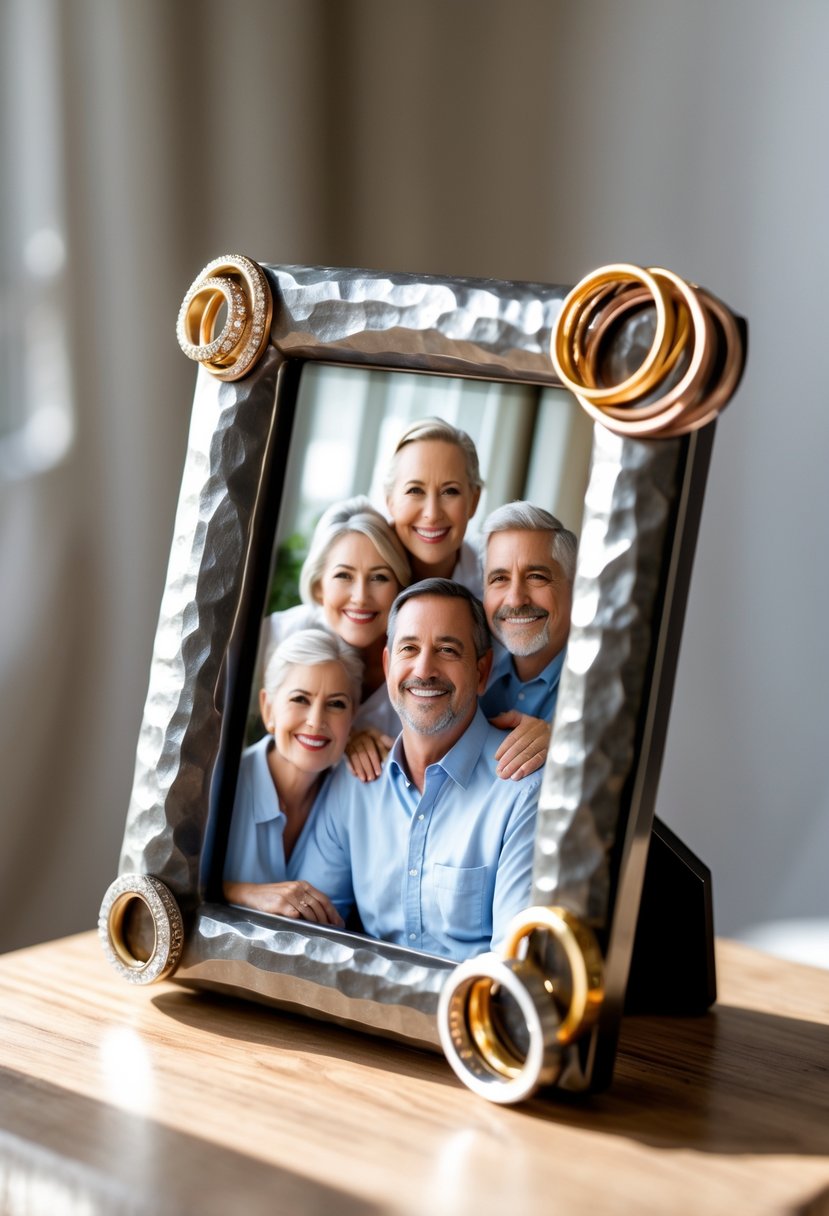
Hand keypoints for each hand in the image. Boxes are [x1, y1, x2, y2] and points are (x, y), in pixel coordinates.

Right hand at [222, 880, 344, 926]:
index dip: (333, 912)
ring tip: (321, 932)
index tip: (339, 923)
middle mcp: (297, 888)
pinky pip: (296, 916)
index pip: (323, 899)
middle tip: (332, 931)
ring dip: (317, 924)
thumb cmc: (272, 897)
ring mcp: (289, 896)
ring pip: (309, 912)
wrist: (250, 894)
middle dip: (327, 920)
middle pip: (319, 906)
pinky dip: (303, 923)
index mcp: (302, 885)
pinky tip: (306, 929)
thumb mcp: (290, 893)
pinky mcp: (281, 904)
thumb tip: (322, 916)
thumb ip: (304, 900)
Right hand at [345, 727, 393, 781]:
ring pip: (355, 756)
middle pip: (364, 752)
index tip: (381, 770)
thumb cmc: (375, 741)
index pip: (376, 746)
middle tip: (372, 778)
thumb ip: (389, 742)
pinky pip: (348, 758)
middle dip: (369, 766)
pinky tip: (355, 775)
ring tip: (364, 779)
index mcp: (372, 732)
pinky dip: (351, 766)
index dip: (379, 758)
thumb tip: (393, 744)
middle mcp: (361, 735)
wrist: (357, 736)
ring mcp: (352, 741)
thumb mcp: (383, 740)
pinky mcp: (345, 747)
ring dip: (360, 769)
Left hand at [489, 711, 550, 779]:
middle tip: (499, 772)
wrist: (562, 731)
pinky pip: (540, 760)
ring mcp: (546, 741)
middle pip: (520, 747)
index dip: (504, 747)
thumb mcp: (522, 719)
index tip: (496, 758)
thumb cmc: (536, 727)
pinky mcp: (552, 751)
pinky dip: (529, 767)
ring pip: (528, 754)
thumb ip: (508, 719)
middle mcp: (539, 731)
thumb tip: (492, 720)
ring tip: (507, 776)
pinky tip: (520, 775)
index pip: (515, 737)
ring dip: (516, 766)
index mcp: (530, 724)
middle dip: (508, 760)